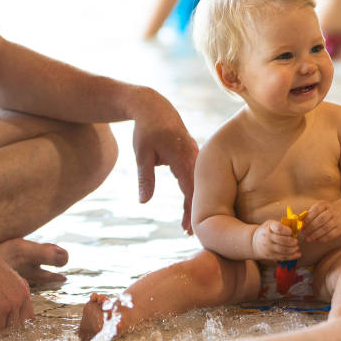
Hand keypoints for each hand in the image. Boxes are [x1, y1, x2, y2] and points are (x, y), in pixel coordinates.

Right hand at [0, 242, 34, 331]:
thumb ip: (6, 296)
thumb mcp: (1, 282)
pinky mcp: (0, 308)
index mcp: (24, 289)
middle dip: (1, 326)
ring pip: (6, 328)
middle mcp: (22, 296)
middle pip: (18, 324)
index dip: (13, 322)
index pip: (28, 316)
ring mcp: (13, 303)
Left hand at [132, 87, 198, 233]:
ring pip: (199, 183)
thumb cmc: (145, 129)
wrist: (152, 105)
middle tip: (190, 234)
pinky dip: (195, 189)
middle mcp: (193, 156)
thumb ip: (145, 178)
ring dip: (196, 201)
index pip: (190, 191)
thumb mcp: (141, 154)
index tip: (187, 230)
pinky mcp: (193, 153)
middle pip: (198, 189)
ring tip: (191, 222)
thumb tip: (144, 203)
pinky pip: (197, 174)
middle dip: (196, 211)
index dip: (190, 211)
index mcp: (181, 157)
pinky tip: (192, 202)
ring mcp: (195, 153)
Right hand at [252, 220, 299, 260]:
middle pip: (282, 240)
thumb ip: (281, 225)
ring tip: (297, 247)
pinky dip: (291, 257)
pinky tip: (298, 255)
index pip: (279, 228)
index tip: (291, 232)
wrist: (254, 242)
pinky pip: (282, 257)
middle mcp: (267, 237)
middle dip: (292, 242)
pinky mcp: (270, 256)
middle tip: (296, 241)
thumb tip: (295, 229)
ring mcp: (268, 247)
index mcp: (269, 227)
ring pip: (283, 250)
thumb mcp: (270, 224)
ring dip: (292, 250)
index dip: (287, 230)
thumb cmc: (266, 231)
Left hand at [303, 200, 340, 242]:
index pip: (316, 210)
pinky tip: (316, 241)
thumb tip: (298, 222)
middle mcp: (332, 211)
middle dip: (311, 227)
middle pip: (321, 219)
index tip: (302, 225)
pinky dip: (323, 239)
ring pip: (326, 228)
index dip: (308, 218)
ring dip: (316, 234)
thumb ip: (308, 215)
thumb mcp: (316, 210)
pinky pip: (331, 235)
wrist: (338, 214)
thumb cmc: (322, 213)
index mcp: (324, 204)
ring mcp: (337, 219)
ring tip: (308, 239)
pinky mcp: (340, 228)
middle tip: (304, 233)